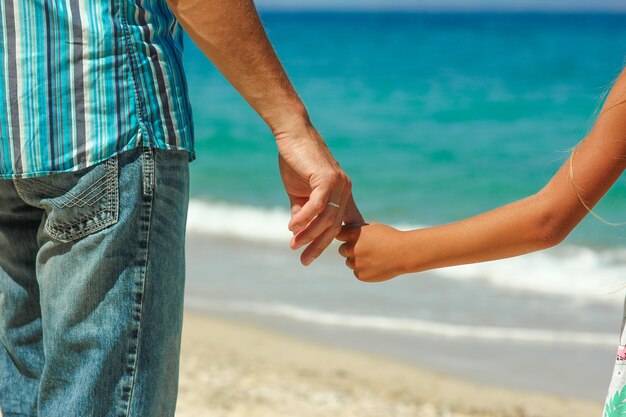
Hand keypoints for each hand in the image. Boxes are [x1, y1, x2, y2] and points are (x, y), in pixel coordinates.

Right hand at [276, 122, 362, 265]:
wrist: (292, 133)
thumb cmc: (296, 160)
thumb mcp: (298, 191)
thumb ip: (301, 210)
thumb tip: (297, 231)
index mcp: (342, 193)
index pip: (344, 223)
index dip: (335, 241)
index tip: (320, 255)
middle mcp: (345, 189)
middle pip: (335, 226)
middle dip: (319, 245)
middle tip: (305, 261)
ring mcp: (338, 183)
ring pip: (326, 218)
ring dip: (309, 234)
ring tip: (294, 244)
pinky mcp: (327, 178)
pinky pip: (317, 205)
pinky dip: (304, 218)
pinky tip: (292, 227)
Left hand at [336, 222, 407, 281]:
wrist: (405, 253)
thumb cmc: (390, 237)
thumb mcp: (373, 228)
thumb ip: (358, 231)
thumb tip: (345, 234)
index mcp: (354, 234)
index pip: (339, 234)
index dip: (345, 236)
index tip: (350, 237)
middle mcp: (352, 248)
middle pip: (342, 250)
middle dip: (350, 249)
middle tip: (363, 249)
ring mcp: (356, 263)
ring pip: (349, 262)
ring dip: (356, 260)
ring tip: (372, 257)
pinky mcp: (361, 275)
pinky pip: (357, 272)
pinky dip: (363, 270)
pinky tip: (376, 265)